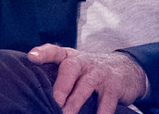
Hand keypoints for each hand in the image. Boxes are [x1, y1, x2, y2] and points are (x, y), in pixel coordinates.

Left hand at [27, 44, 147, 113]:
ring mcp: (100, 73)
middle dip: (61, 84)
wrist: (126, 68)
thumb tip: (36, 96)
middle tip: (55, 100)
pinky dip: (101, 113)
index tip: (32, 57)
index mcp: (70, 58)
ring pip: (87, 85)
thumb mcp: (75, 69)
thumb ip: (58, 77)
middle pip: (70, 68)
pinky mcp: (114, 86)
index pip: (55, 51)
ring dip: (76, 101)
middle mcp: (84, 62)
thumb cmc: (90, 72)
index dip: (44, 53)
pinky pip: (107, 101)